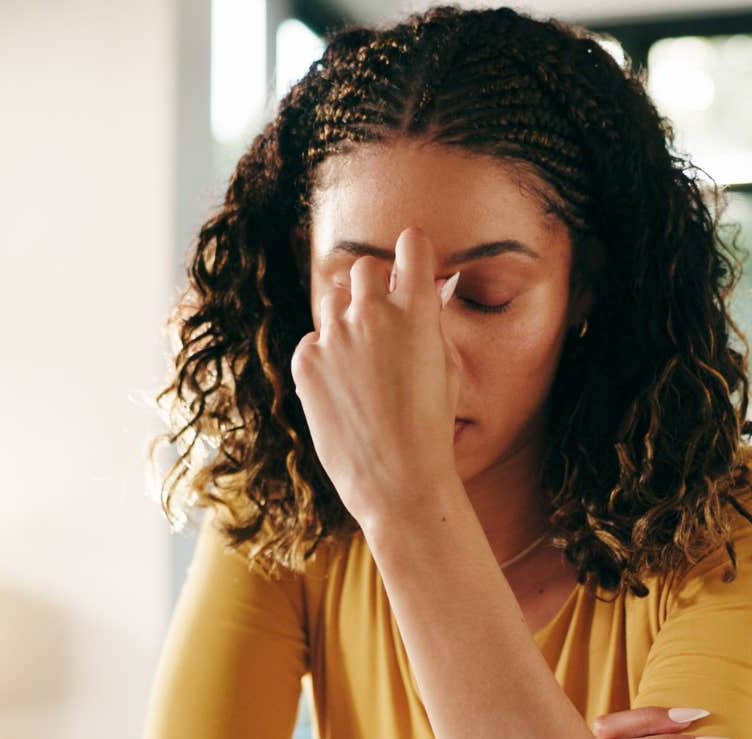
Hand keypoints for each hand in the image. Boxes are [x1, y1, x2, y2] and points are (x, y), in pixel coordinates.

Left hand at [291, 227, 461, 525]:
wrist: (398, 481)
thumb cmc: (431, 428)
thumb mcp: (446, 368)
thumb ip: (431, 322)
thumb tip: (427, 289)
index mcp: (417, 311)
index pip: (412, 245)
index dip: (412, 252)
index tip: (411, 262)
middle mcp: (373, 313)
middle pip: (364, 268)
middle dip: (374, 284)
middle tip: (380, 314)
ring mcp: (334, 336)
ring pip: (333, 301)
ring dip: (346, 317)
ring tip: (361, 361)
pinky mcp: (305, 361)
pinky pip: (313, 341)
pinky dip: (325, 356)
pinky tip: (342, 390)